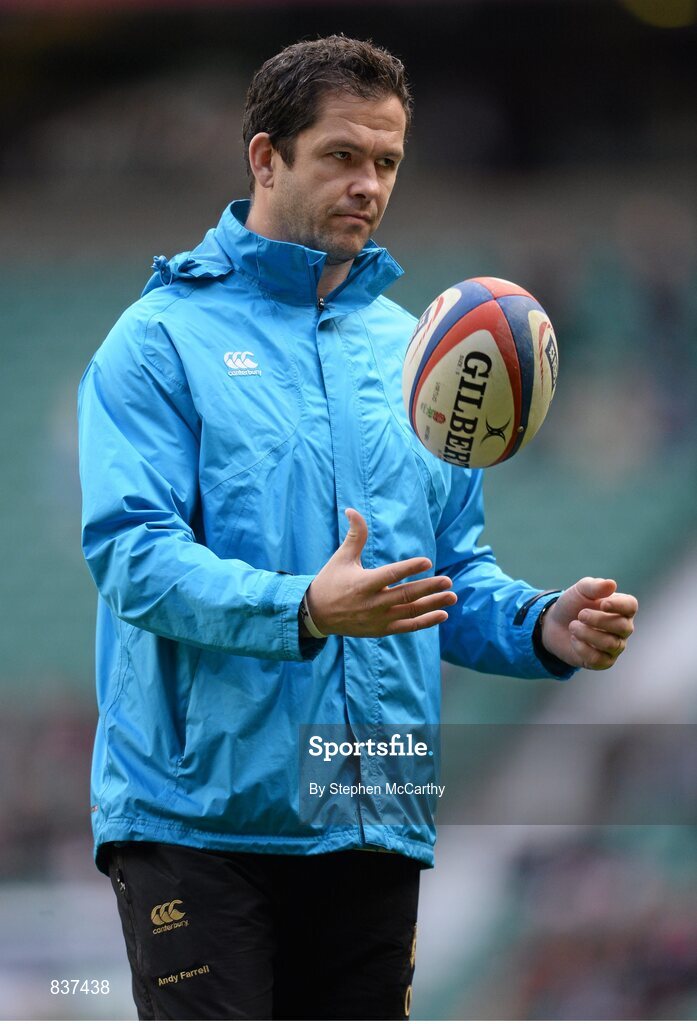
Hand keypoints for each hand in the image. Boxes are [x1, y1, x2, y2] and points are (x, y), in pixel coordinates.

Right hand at [306, 508, 456, 637]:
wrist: (317, 614)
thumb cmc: (331, 581)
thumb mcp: (341, 557)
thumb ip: (355, 535)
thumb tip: (352, 510)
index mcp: (362, 584)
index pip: (390, 575)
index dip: (409, 568)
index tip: (427, 561)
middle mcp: (372, 603)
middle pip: (405, 595)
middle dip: (428, 588)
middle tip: (448, 581)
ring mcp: (378, 619)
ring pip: (410, 612)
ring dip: (432, 605)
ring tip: (452, 596)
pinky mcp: (381, 630)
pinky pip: (407, 627)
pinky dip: (425, 622)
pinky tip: (442, 614)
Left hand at [540, 577, 637, 670]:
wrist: (554, 624)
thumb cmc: (573, 605)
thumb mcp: (580, 590)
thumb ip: (594, 586)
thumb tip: (612, 584)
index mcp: (621, 608)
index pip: (631, 606)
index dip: (620, 606)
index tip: (602, 604)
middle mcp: (623, 628)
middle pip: (623, 627)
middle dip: (599, 620)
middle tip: (580, 615)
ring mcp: (615, 646)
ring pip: (611, 644)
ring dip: (587, 634)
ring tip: (573, 626)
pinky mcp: (604, 661)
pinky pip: (599, 659)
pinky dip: (582, 648)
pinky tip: (573, 640)